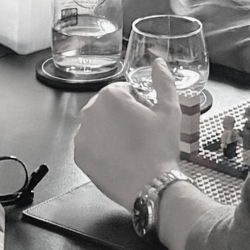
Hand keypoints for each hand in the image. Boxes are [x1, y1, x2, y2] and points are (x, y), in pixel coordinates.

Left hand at [76, 59, 182, 211]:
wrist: (150, 186)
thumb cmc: (160, 148)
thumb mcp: (170, 110)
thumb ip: (163, 82)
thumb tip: (159, 63)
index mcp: (110, 96)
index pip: (124, 91)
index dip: (140, 103)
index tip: (147, 119)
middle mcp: (90, 112)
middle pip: (109, 107)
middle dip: (124, 116)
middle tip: (141, 134)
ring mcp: (82, 135)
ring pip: (99, 125)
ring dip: (112, 131)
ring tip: (131, 147)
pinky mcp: (79, 155)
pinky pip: (90, 144)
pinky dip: (102, 148)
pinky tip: (119, 157)